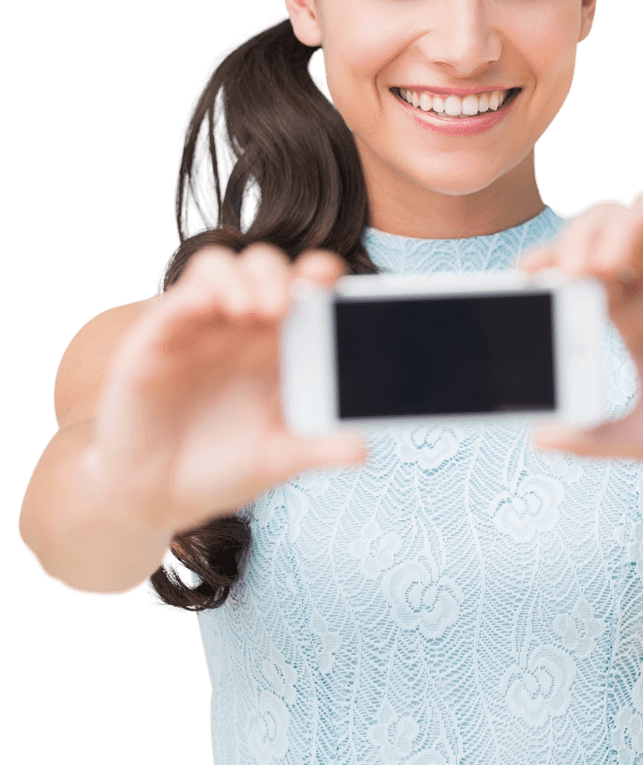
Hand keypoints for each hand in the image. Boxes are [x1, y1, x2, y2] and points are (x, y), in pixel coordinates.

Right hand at [85, 244, 366, 535]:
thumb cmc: (223, 468)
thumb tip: (365, 450)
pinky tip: (211, 307)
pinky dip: (194, 295)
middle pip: (265, 268)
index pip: (304, 288)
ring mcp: (199, 327)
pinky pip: (176, 301)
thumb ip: (318, 448)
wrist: (157, 496)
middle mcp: (241, 326)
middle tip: (286, 306)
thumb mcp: (277, 458)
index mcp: (279, 344)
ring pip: (219, 268)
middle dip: (280, 274)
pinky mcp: (157, 339)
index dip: (319, 273)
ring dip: (239, 277)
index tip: (331, 278)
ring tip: (254, 310)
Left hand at [519, 190, 642, 501]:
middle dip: (573, 243)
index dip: (550, 266)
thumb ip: (594, 437)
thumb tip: (537, 439)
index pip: (579, 273)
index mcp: (630, 319)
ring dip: (611, 228)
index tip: (521, 280)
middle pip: (603, 238)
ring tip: (592, 263)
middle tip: (558, 273)